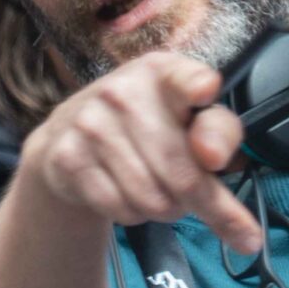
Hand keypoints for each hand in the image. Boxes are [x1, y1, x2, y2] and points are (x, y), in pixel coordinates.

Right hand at [20, 51, 260, 255]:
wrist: (69, 134)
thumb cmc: (148, 125)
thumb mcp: (189, 116)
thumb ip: (219, 132)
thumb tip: (216, 159)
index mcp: (163, 72)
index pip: (184, 77)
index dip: (197, 85)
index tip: (206, 90)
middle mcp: (123, 91)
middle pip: (183, 172)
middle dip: (207, 205)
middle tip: (215, 213)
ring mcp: (91, 124)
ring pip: (153, 200)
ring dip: (167, 210)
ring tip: (161, 192)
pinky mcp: (69, 158)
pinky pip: (122, 210)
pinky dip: (135, 215)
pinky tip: (129, 195)